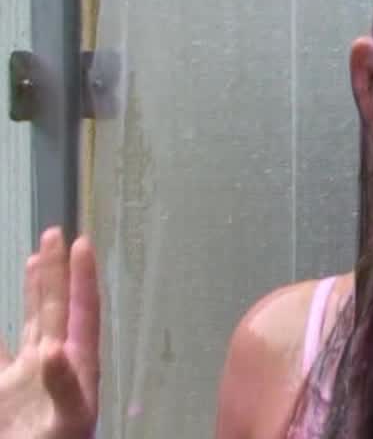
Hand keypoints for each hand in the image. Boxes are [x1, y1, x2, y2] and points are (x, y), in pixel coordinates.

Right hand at [0, 227, 99, 438]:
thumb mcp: (68, 422)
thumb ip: (65, 386)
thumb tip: (55, 350)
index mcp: (77, 367)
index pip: (83, 313)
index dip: (83, 279)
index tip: (83, 243)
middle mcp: (54, 365)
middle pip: (56, 309)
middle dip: (56, 272)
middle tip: (55, 234)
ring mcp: (27, 378)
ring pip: (29, 324)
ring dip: (31, 293)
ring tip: (34, 259)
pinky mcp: (3, 394)